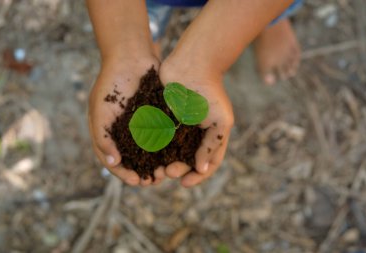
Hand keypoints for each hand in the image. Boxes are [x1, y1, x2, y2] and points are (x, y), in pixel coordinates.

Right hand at [88, 56, 165, 185]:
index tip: (136, 181)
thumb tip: (113, 163)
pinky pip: (162, 136)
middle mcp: (124, 133)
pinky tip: (176, 155)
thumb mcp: (100, 111)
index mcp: (108, 134)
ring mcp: (141, 126)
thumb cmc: (111, 84)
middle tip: (154, 181)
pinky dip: (167, 148)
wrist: (131, 57)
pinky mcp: (156, 117)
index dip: (124, 173)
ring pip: (149, 152)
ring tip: (166, 173)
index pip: (113, 161)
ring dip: (156, 164)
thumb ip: (102, 137)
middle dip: (143, 173)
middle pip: (133, 160)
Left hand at [159, 58, 233, 186]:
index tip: (185, 183)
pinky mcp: (160, 117)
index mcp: (210, 136)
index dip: (197, 176)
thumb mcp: (220, 122)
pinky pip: (155, 137)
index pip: (206, 163)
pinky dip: (151, 148)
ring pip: (168, 152)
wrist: (192, 64)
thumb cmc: (210, 93)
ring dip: (162, 164)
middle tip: (168, 172)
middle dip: (177, 169)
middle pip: (185, 160)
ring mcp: (176, 126)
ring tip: (155, 170)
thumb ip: (212, 145)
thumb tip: (200, 169)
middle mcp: (193, 134)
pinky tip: (144, 156)